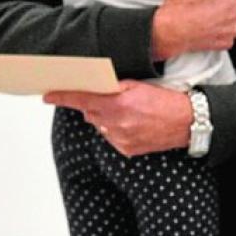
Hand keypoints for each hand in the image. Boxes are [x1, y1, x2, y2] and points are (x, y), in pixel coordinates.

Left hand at [42, 82, 192, 156]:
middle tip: (112, 99)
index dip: (62, 97)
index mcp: (118, 103)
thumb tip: (95, 91)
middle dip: (94, 105)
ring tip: (130, 113)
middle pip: (90, 112)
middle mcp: (116, 122)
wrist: (188, 122)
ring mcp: (120, 138)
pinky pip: (111, 138)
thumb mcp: (139, 86)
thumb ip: (114, 88)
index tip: (47, 96)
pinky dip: (117, 131)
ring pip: (100, 125)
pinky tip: (134, 125)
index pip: (82, 99)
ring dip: (107, 118)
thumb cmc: (167, 100)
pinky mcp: (126, 150)